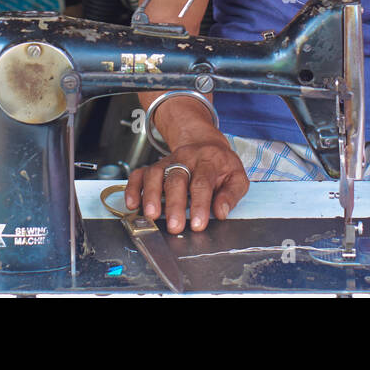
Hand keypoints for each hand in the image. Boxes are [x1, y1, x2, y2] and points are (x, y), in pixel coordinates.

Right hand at [124, 136, 249, 232]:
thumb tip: (221, 212)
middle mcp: (186, 159)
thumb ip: (231, 194)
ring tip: (151, 216)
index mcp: (208, 161)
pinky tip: (132, 204)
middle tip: (174, 226)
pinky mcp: (155, 166)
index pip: (202, 182)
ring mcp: (168, 161)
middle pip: (177, 179)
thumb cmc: (221, 165)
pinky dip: (133, 188)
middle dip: (174, 204)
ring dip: (151, 195)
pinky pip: (140, 173)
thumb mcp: (237, 176)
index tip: (198, 224)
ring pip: (155, 174)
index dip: (200, 204)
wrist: (204, 143)